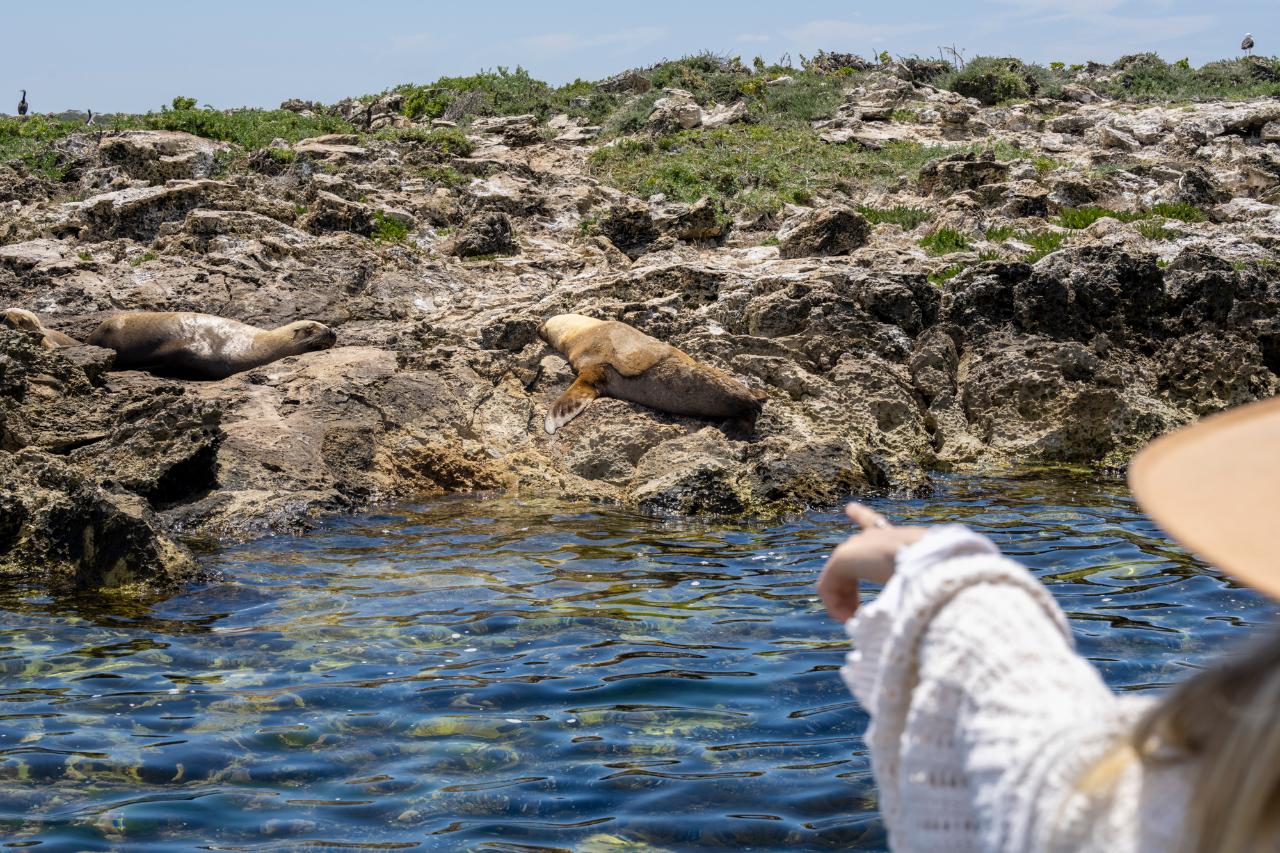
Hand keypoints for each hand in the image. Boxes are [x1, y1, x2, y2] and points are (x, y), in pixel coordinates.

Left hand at [817, 503, 927, 621]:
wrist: (930, 564)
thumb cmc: (935, 575)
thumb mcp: (923, 583)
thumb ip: (912, 591)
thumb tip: (911, 616)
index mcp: (896, 538)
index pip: (874, 524)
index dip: (861, 515)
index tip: (849, 508)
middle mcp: (873, 537)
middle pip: (850, 564)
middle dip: (848, 593)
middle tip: (853, 616)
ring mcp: (856, 545)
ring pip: (838, 579)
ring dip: (844, 605)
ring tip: (853, 623)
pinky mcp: (842, 558)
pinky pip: (827, 586)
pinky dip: (834, 606)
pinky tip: (846, 620)